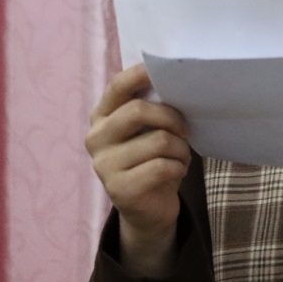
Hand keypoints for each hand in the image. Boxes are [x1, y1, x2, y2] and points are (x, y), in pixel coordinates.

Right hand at [85, 63, 191, 275]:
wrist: (148, 210)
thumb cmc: (153, 159)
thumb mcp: (149, 130)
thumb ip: (152, 107)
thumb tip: (176, 81)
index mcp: (102, 116)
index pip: (118, 85)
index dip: (142, 74)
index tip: (168, 71)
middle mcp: (96, 138)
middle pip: (138, 111)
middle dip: (172, 117)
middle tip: (186, 129)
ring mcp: (103, 165)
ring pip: (158, 141)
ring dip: (180, 148)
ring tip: (180, 156)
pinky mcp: (119, 188)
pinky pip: (162, 166)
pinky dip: (179, 167)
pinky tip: (177, 171)